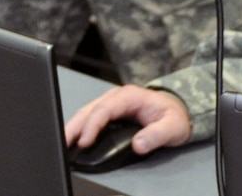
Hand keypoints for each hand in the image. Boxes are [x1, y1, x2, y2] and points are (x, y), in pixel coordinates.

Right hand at [64, 85, 191, 154]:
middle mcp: (116, 96)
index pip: (104, 109)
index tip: (85, 141)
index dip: (92, 126)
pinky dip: (80, 127)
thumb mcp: (172, 127)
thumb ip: (156, 135)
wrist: (177, 111)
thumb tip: (138, 145)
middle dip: (75, 125)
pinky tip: (74, 137)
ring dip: (74, 126)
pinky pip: (90, 117)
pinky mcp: (109, 111)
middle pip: (89, 109)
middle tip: (63, 141)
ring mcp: (111, 102)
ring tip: (63, 141)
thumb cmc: (174, 117)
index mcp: (129, 96)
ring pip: (86, 112)